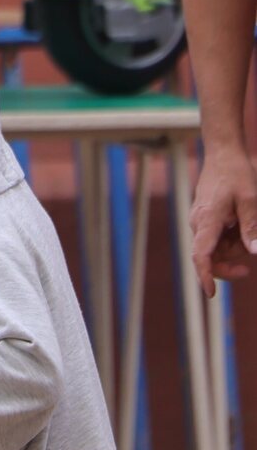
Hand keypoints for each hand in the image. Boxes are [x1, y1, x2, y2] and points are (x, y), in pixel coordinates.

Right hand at [191, 152, 256, 295]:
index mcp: (207, 220)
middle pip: (207, 258)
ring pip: (213, 250)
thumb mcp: (251, 198)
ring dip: (232, 251)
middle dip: (226, 267)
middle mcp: (198, 225)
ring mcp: (200, 223)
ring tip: (249, 233)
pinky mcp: (205, 221)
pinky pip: (215, 239)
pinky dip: (230, 241)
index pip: (201, 254)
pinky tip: (241, 228)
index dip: (205, 275)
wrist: (222, 155)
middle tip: (247, 271)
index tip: (210, 294)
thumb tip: (254, 252)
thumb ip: (251, 227)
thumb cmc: (236, 173)